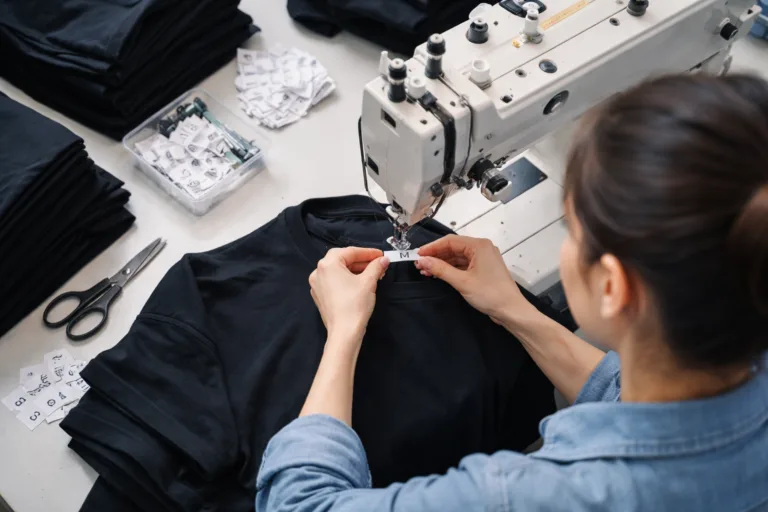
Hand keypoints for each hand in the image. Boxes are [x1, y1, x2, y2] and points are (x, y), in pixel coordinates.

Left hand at [309, 247, 389, 343]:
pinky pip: (334, 282)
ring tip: (372, 274)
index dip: (368, 252)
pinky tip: (360, 284)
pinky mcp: (320, 296)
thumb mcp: (369, 282)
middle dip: (362, 261)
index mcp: (328, 264)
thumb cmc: (355, 304)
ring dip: (355, 270)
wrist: (344, 332)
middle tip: (378, 264)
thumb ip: (376, 266)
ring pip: (338, 271)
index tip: (381, 255)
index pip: (351, 252)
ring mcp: (317, 284)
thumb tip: (384, 260)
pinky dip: (347, 280)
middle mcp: (318, 271)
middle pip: (343, 260)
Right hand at [416, 235, 534, 324]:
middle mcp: (482, 248)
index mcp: (479, 246)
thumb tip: (422, 260)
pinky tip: (439, 275)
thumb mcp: (462, 282)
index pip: (450, 241)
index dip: (432, 248)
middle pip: (453, 248)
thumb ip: (440, 269)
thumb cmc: (489, 294)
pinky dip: (451, 269)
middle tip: (419, 265)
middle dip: (436, 256)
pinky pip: (463, 265)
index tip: (417, 255)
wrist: (511, 311)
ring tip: (426, 271)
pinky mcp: (483, 269)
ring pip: (457, 257)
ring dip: (442, 263)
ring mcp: (483, 259)